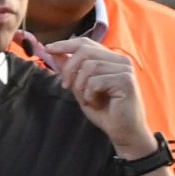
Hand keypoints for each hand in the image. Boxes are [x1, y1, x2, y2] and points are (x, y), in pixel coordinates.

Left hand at [33, 36, 155, 156]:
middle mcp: (120, 60)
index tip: (48, 49)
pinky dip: (89, 94)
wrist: (123, 132)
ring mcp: (125, 69)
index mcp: (111, 59)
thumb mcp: (81, 87)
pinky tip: (96, 103)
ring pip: (89, 66)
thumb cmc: (105, 112)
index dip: (65, 44)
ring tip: (86, 99)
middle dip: (69, 68)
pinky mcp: (126, 81)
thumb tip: (53, 52)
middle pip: (84, 51)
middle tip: (65, 86)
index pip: (85, 43)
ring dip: (80, 86)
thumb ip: (71, 69)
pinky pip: (96, 81)